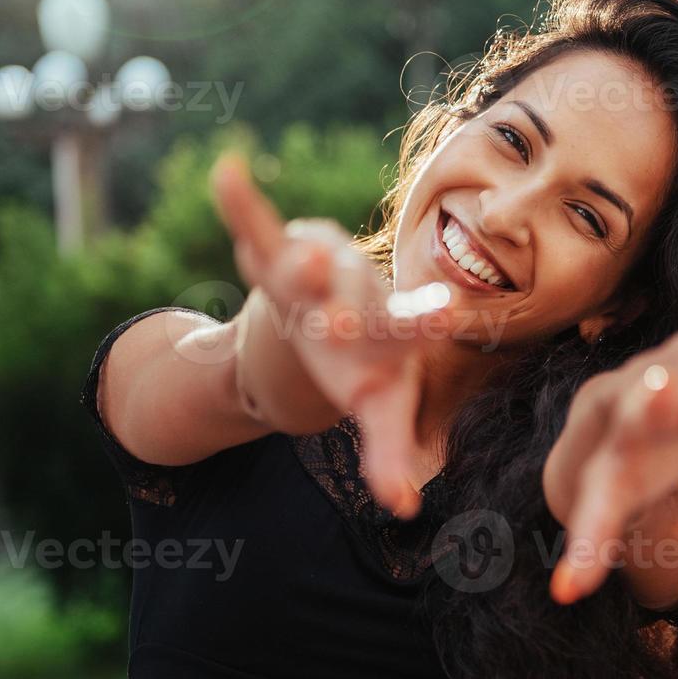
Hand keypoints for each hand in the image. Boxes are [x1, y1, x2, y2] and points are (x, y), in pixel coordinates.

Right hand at [211, 152, 451, 517]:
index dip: (428, 322)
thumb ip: (390, 457)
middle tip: (357, 315)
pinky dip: (239, 207)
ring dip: (305, 262)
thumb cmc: (368, 365)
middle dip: (360, 305)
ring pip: (308, 267)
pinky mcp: (275, 257)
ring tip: (311, 254)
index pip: (413, 331)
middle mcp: (361, 296)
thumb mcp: (381, 408)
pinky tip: (226, 171)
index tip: (451, 311)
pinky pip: (254, 230)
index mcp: (392, 335)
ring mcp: (318, 275)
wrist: (338, 308)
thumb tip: (406, 508)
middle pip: (362, 297)